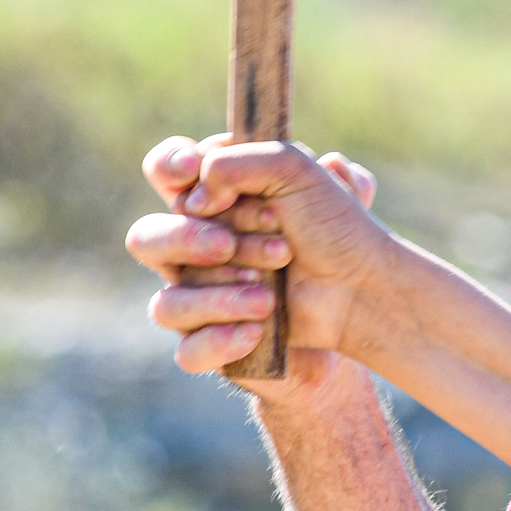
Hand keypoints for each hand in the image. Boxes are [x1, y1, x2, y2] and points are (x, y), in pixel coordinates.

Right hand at [125, 136, 396, 396]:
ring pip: (167, 303)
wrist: (363, 289)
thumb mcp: (304, 173)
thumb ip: (247, 159)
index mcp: (210, 199)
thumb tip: (201, 193)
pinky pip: (189, 351)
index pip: (165, 174)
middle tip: (243, 244)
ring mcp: (198, 296)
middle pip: (147, 239)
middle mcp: (192, 248)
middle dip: (192, 238)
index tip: (193, 167)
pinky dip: (219, 341)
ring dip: (218, 293)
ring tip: (269, 296)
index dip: (170, 166)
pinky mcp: (212, 341)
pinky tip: (255, 330)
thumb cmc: (334, 227)